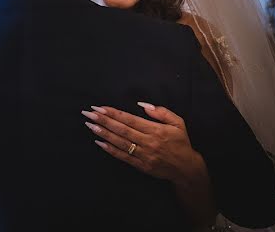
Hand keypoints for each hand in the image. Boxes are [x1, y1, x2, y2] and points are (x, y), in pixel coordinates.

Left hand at [83, 103, 206, 185]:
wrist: (187, 169)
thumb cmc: (181, 143)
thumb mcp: (178, 123)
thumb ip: (161, 111)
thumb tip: (142, 104)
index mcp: (156, 130)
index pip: (130, 119)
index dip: (113, 113)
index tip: (99, 107)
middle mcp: (148, 142)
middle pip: (122, 130)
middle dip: (103, 120)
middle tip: (88, 113)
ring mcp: (144, 155)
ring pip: (120, 143)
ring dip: (103, 133)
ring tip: (90, 125)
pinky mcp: (141, 166)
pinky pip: (123, 157)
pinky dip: (110, 150)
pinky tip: (99, 142)